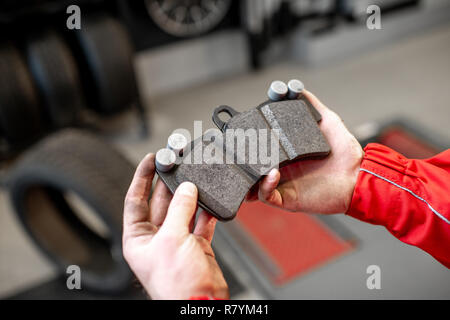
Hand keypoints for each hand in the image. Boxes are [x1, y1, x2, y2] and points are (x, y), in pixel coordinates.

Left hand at [122, 154, 228, 299]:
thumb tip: (187, 189)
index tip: (150, 159)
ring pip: (182, 210)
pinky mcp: (195, 245)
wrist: (201, 303)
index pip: (135, 200)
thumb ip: (180, 210)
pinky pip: (200, 222)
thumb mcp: (172, 239)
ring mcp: (176, 241)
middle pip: (161, 202)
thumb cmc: (176, 284)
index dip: (142, 178)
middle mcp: (155, 238)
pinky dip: (206, 211)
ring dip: (190, 195)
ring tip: (195, 177)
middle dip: (169, 183)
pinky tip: (210, 199)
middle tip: (176, 163)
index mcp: (138, 238)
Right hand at [247, 90, 363, 213]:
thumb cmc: (345, 154)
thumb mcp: (327, 122)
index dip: (250, 143)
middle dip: (243, 161)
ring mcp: (283, 184)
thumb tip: (298, 89)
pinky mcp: (288, 199)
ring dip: (249, 176)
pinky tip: (272, 172)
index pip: (261, 148)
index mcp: (287, 153)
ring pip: (255, 184)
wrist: (358, 176)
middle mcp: (282, 169)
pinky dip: (265, 185)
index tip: (243, 132)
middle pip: (253, 167)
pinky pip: (268, 195)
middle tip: (238, 150)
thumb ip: (312, 106)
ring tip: (250, 164)